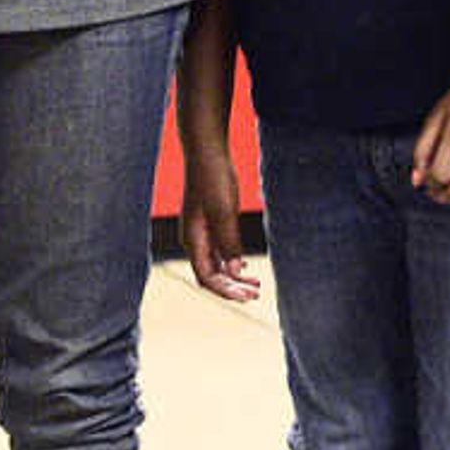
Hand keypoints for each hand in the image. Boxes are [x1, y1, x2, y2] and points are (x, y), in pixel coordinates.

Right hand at [179, 150, 262, 302]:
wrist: (207, 152)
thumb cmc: (213, 179)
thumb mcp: (224, 211)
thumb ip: (228, 241)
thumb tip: (235, 271)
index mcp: (192, 240)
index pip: (207, 277)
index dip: (226, 291)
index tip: (248, 297)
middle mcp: (194, 240)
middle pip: (211, 275)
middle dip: (232, 288)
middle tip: (256, 295)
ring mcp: (201, 232)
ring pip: (216, 265)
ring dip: (234, 277)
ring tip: (256, 285)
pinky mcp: (209, 224)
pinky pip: (218, 252)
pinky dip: (231, 263)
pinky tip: (245, 266)